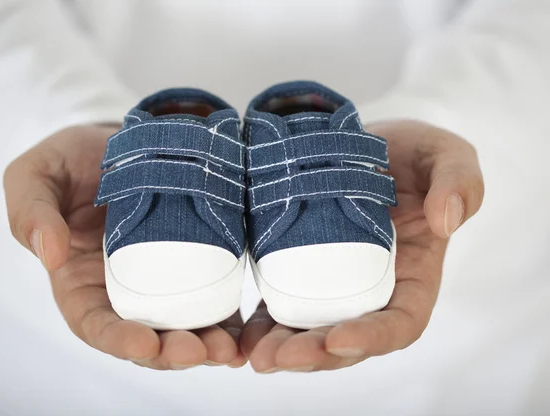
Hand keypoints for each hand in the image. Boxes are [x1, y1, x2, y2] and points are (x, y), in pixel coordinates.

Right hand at [4, 125, 246, 369]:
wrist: (123, 138)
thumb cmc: (71, 159)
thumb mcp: (36, 175)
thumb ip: (29, 211)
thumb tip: (49, 254)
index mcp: (78, 279)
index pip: (93, 323)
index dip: (118, 340)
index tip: (146, 345)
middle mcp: (121, 290)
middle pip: (145, 336)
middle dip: (171, 352)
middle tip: (201, 351)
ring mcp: (161, 280)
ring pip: (181, 326)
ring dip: (206, 343)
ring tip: (228, 349)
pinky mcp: (195, 263)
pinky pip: (210, 298)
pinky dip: (226, 319)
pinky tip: (244, 331)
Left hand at [240, 120, 484, 372]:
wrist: (362, 141)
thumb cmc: (412, 151)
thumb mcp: (445, 154)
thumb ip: (459, 181)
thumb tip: (447, 219)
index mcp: (414, 274)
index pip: (401, 322)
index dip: (372, 338)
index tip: (338, 339)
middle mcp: (373, 289)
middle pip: (348, 337)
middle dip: (316, 354)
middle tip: (281, 357)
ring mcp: (334, 284)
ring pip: (311, 330)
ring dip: (284, 348)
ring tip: (256, 357)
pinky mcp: (300, 271)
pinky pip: (283, 305)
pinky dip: (263, 325)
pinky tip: (243, 335)